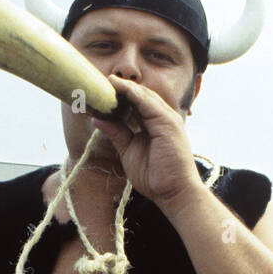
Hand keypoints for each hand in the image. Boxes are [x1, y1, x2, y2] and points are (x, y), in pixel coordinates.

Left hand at [87, 75, 204, 208]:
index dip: (119, 97)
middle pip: (139, 96)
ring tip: (107, 80)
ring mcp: (167, 118)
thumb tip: (97, 118)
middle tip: (99, 83)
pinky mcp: (167, 122)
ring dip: (124, 87)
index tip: (100, 92)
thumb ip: (117, 133)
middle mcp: (162, 118)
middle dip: (120, 89)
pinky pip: (147, 102)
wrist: (175, 193)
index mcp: (155, 124)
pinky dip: (132, 93)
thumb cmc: (155, 178)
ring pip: (143, 95)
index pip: (136, 104)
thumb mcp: (129, 151)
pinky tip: (118, 87)